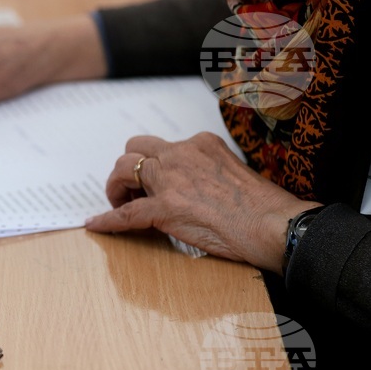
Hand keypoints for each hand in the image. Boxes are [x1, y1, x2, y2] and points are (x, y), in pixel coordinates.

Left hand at [84, 132, 320, 272]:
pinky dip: (107, 220)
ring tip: (120, 205)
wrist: (275, 225)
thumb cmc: (265, 208)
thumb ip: (208, 173)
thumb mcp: (233, 173)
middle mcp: (181, 153)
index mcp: (200, 144)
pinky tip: (95, 225)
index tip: (154, 182)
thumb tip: (193, 191)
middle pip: (135, 149)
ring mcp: (170, 179)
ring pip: (124, 170)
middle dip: (128, 169)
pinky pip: (126, 213)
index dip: (152, 165)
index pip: (163, 146)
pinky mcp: (165, 208)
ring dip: (116, 187)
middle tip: (131, 191)